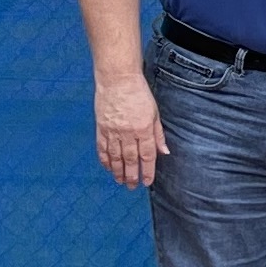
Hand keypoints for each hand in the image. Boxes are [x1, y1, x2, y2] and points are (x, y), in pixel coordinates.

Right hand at [93, 71, 165, 187]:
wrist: (117, 79)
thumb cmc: (139, 94)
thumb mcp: (154, 113)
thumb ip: (158, 134)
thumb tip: (164, 152)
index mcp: (143, 129)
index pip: (147, 156)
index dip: (147, 171)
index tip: (147, 182)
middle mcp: (127, 132)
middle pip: (130, 159)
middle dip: (131, 175)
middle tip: (132, 187)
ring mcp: (112, 131)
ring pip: (115, 157)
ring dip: (117, 171)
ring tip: (120, 181)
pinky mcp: (101, 127)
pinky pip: (102, 148)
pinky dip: (105, 159)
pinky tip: (108, 167)